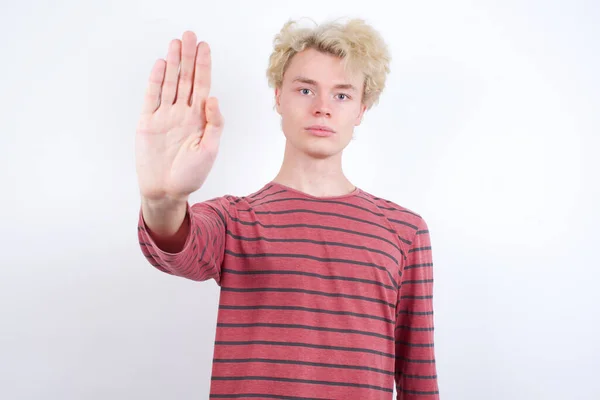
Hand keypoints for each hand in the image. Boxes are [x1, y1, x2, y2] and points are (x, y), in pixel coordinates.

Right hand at [135, 31, 223, 202]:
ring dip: (173, 63)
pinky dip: (156, 80)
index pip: (202, 86)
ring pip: (170, 83)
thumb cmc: (190, 175)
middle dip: (188, 57)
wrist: (166, 190)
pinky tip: (162, 65)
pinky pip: (152, 97)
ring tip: (175, 43)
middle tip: (189, 35)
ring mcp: (165, 116)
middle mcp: (183, 113)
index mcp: (199, 119)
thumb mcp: (209, 150)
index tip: (204, 48)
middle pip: (186, 79)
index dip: (204, 67)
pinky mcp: (148, 122)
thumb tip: (213, 98)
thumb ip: (214, 124)